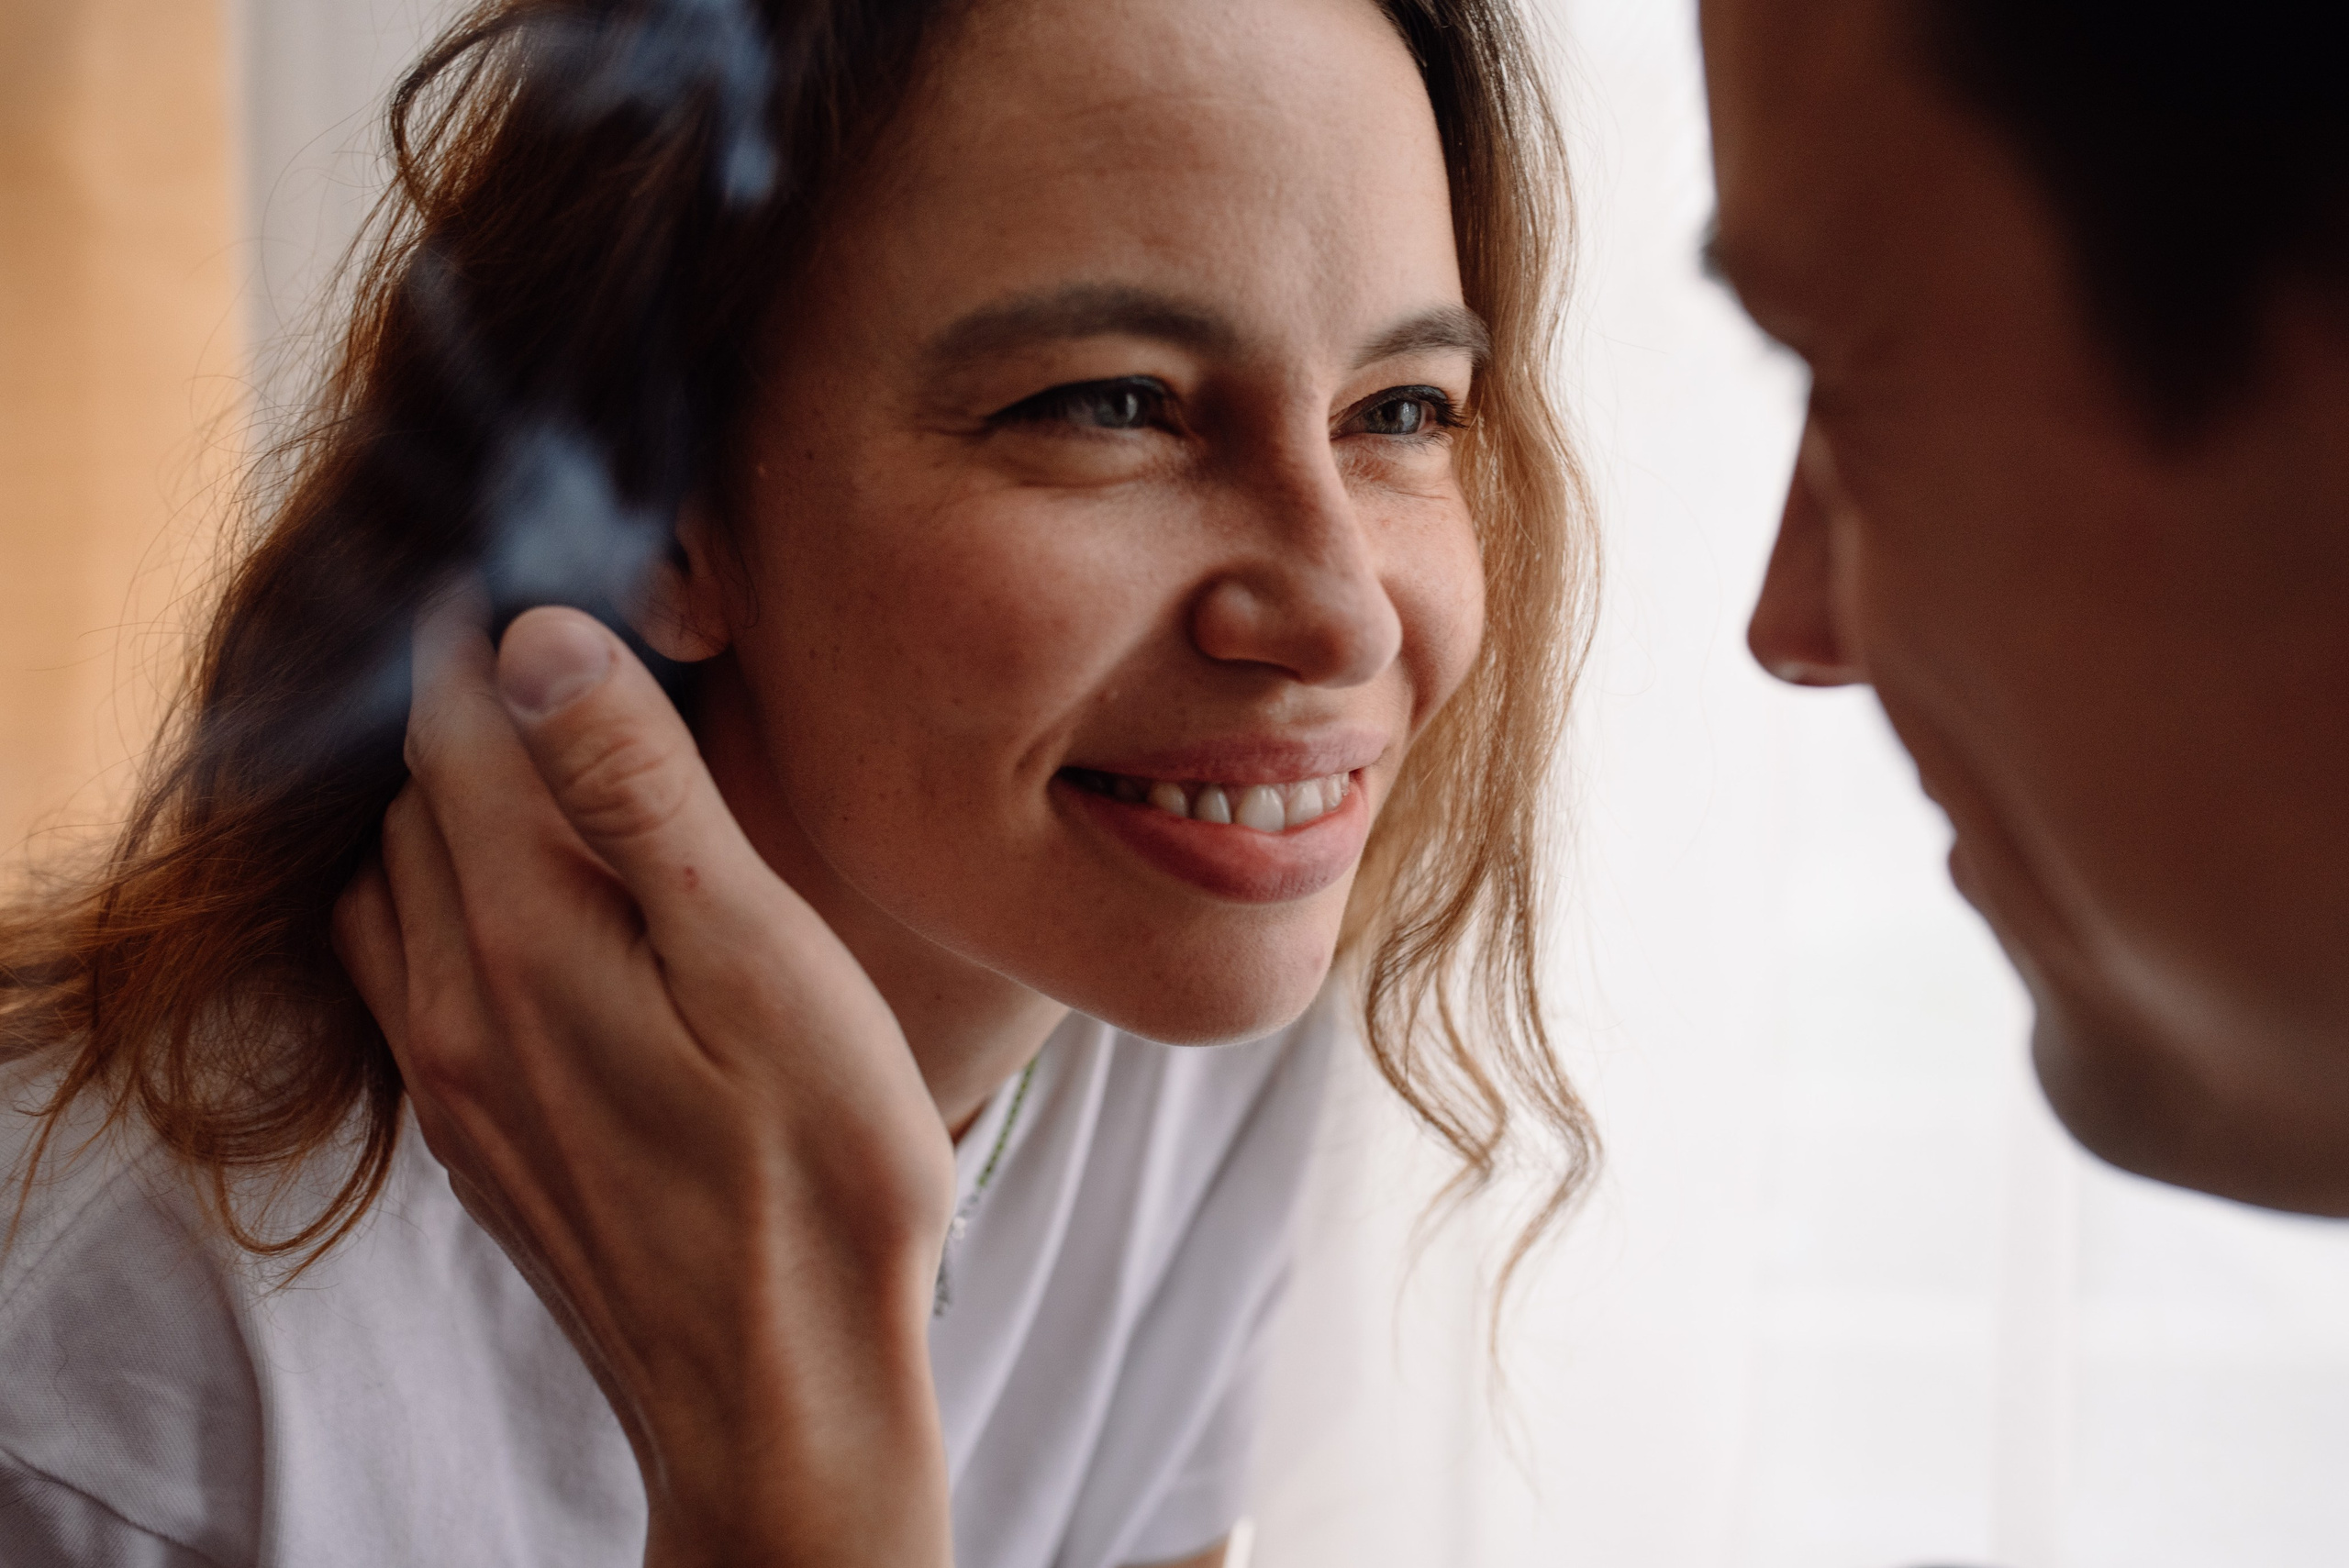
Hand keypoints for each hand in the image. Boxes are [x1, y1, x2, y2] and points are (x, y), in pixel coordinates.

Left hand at [333, 591, 955, 1567]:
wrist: (783, 1392)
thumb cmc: (815, 1174)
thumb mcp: (760, 963)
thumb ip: (643, 799)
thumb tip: (541, 640)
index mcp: (528, 938)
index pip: (455, 728)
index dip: (474, 628)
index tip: (509, 556)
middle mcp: (457, 1003)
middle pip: (414, 800)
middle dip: (457, 702)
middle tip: (534, 636)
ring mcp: (457, 1081)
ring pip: (390, 889)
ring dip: (434, 801)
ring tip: (515, 753)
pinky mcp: (478, 1139)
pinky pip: (404, 978)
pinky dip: (430, 899)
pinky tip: (501, 907)